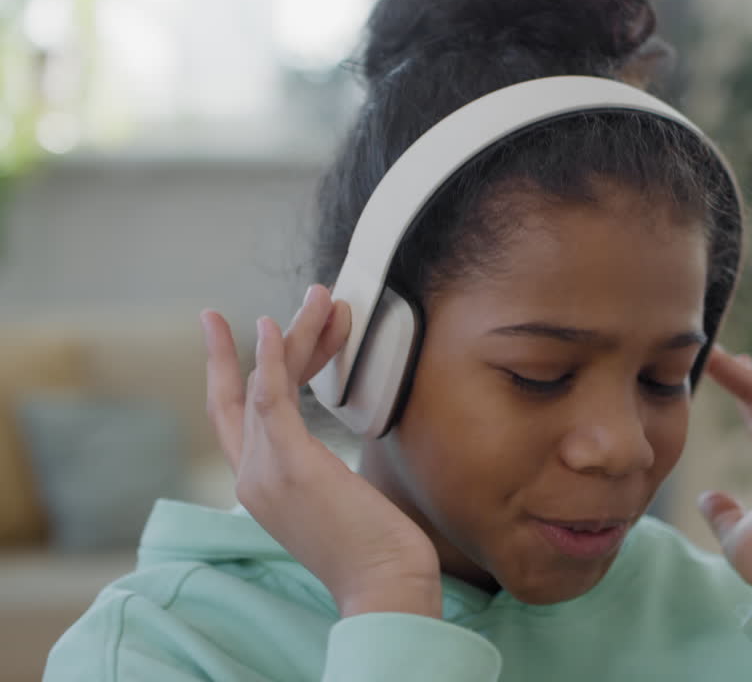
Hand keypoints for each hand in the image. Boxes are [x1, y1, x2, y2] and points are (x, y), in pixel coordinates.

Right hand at [201, 285, 441, 617]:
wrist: (385, 585)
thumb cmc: (377, 550)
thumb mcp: (341, 502)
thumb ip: (327, 472)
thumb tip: (341, 451)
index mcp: (262, 487)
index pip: (239, 419)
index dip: (235, 372)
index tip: (247, 331)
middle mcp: (252, 478)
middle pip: (240, 395)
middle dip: (239, 348)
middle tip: (240, 307)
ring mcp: (265, 472)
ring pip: (267, 384)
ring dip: (292, 335)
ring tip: (320, 297)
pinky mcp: (289, 465)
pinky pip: (270, 399)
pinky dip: (269, 359)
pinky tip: (271, 325)